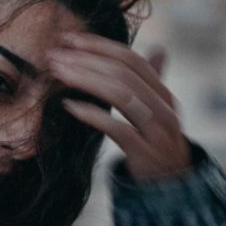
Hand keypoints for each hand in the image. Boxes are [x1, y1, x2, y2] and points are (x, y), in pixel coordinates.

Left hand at [46, 32, 191, 181]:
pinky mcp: (144, 153)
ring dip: (86, 80)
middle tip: (55, 55)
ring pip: (122, 96)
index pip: (131, 60)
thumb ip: (152, 83)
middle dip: (86, 61)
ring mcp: (156, 131)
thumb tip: (159, 49)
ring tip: (58, 74)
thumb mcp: (157, 111)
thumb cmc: (155, 142)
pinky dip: (92, 114)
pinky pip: (117, 128)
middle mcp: (164, 108)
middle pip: (124, 74)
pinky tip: (69, 106)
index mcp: (163, 94)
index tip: (68, 39)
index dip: (99, 46)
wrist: (171, 186)